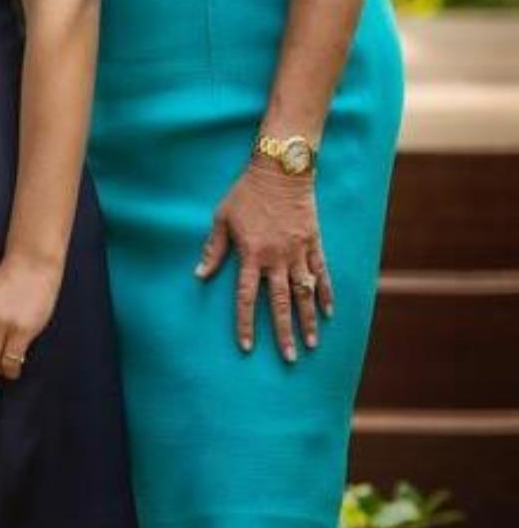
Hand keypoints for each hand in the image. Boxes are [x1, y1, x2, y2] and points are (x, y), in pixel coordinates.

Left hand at [196, 162, 333, 360]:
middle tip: (289, 358)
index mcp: (251, 254)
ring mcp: (298, 252)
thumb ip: (213, 250)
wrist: (280, 170)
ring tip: (312, 344)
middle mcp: (276, 258)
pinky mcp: (314, 243)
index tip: (247, 346)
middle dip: (283, 332)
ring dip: (308, 320)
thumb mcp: (222, 219)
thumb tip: (198, 275)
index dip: (245, 323)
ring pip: (305, 293)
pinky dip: (326, 293)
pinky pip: (322, 273)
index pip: (246, 297)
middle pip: (280, 302)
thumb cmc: (246, 193)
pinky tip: (329, 313)